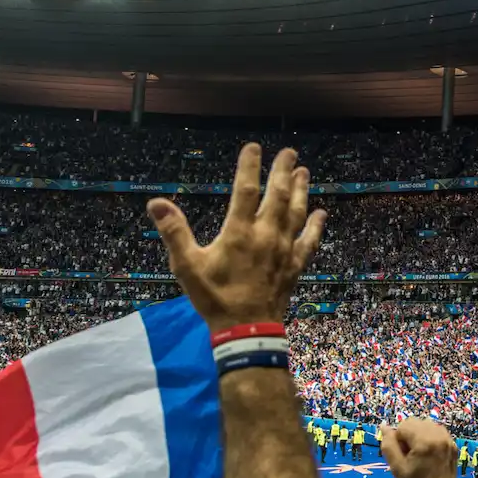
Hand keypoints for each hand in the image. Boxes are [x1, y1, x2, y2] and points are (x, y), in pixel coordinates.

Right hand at [146, 144, 326, 330]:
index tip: (253, 147)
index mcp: (240, 232)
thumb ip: (174, 232)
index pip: (246, 191)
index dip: (250, 167)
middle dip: (282, 171)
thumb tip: (156, 203)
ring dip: (300, 190)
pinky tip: (321, 213)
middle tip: (289, 151)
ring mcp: (285, 249)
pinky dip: (316, 225)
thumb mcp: (187, 266)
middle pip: (277, 196)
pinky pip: (309, 240)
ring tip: (303, 172)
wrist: (247, 330)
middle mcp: (267, 235)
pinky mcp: (295, 265)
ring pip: (296, 213)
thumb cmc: (215, 297)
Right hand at [380, 417, 460, 477]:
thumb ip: (388, 444)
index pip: (404, 425)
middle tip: (409, 455)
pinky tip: (428, 454)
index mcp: (424, 441)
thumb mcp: (396, 468)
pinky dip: (429, 437)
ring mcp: (448, 439)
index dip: (398, 439)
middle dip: (408, 434)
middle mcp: (438, 435)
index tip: (401, 455)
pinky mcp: (452, 444)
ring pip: (427, 424)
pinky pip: (437, 432)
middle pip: (416, 422)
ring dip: (419, 434)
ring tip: (418, 454)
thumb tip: (384, 426)